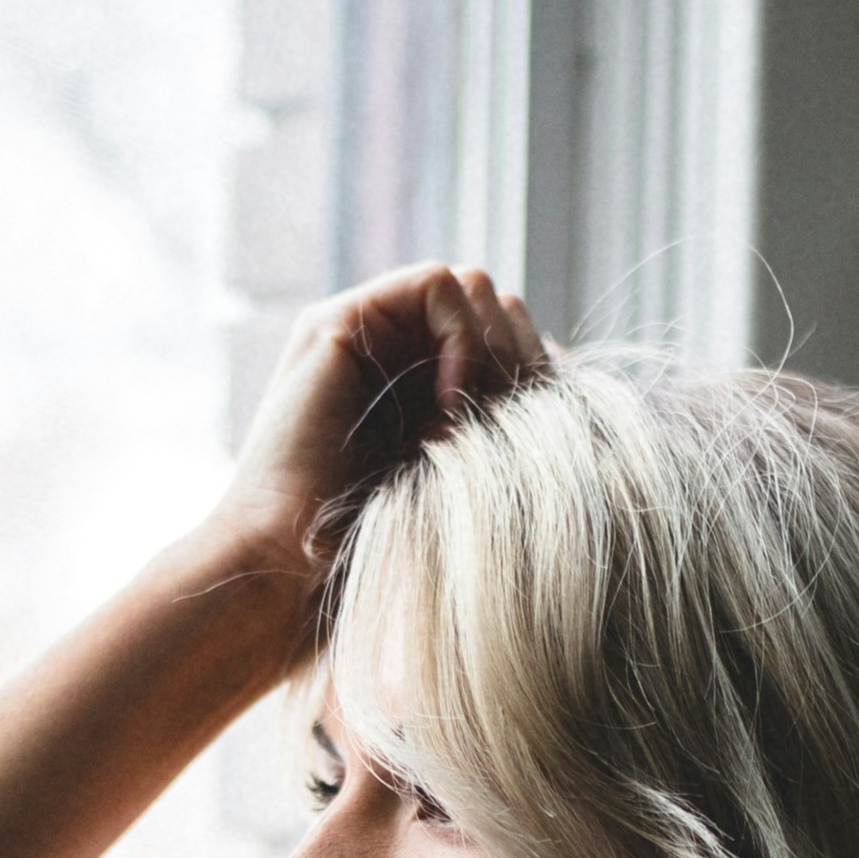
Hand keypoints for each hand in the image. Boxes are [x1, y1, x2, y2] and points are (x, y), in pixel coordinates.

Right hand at [208, 261, 546, 627]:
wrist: (288, 572)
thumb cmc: (373, 557)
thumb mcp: (464, 484)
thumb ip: (502, 428)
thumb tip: (570, 376)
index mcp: (420, 393)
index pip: (509, 343)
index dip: (539, 377)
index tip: (544, 440)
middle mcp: (390, 354)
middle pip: (499, 309)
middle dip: (522, 360)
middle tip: (515, 428)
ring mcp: (361, 334)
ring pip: (475, 289)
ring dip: (495, 346)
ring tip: (479, 418)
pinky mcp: (336, 323)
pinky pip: (437, 285)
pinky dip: (463, 333)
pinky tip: (452, 401)